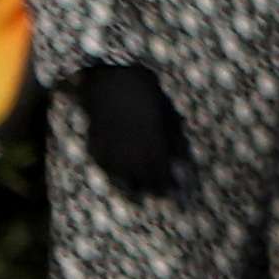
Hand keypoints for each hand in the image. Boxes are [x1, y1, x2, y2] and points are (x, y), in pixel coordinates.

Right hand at [66, 61, 186, 196]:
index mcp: (155, 150)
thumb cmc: (147, 97)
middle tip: (157, 194)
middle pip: (144, 185)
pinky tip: (119, 176)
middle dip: (152, 191)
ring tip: (137, 194)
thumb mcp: (169, 118)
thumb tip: (181, 161)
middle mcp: (134, 157)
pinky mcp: (97, 149)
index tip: (171, 190)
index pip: (163, 180)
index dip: (167, 188)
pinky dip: (113, 175)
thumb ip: (175, 142)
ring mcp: (113, 155)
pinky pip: (106, 170)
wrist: (113, 84)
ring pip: (122, 183)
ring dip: (131, 189)